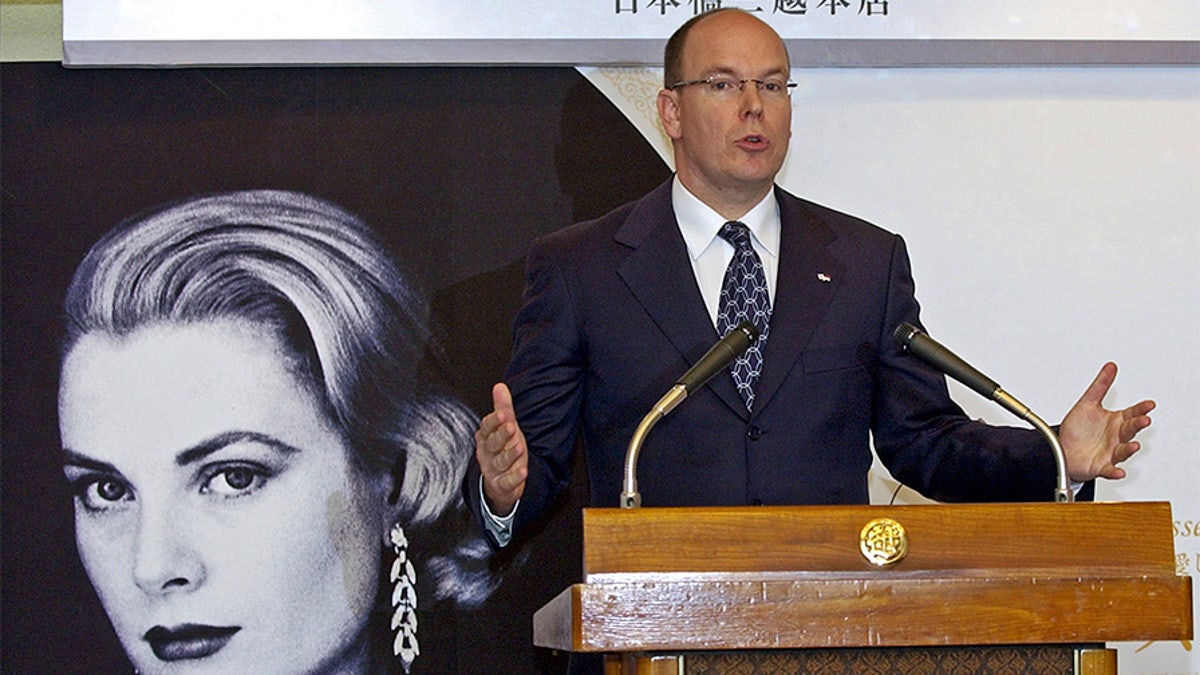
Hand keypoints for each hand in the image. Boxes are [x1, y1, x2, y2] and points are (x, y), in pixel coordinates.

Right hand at [474, 383, 527, 516]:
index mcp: (486, 437)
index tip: (502, 414)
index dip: (493, 421)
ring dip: (509, 455)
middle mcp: (487, 453)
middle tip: (511, 427)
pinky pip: (507, 482)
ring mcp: (493, 470)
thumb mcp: (505, 427)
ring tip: (519, 448)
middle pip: (492, 443)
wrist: (500, 482)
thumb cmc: (502, 449)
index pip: (486, 427)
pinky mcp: (501, 485)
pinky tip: (523, 472)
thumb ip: (503, 408)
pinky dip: (514, 478)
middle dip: (501, 435)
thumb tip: (500, 386)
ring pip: (500, 462)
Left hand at [1059, 362, 1154, 481]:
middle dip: (1137, 425)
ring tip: (1134, 446)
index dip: (1141, 409)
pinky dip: (1114, 472)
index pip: (1132, 413)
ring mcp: (1110, 452)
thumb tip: (1111, 366)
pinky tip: (1118, 472)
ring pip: (1123, 450)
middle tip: (1143, 420)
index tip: (1149, 404)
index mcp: (1116, 421)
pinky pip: (1109, 470)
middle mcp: (1116, 437)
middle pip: (1130, 430)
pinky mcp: (1101, 466)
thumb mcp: (1088, 403)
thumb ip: (1100, 385)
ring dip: (1129, 449)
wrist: (1063, 448)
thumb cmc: (1079, 429)